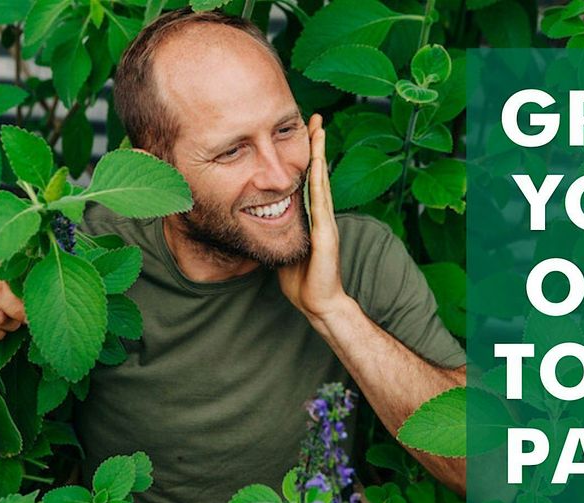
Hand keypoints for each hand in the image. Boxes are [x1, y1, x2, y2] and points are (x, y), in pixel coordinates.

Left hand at [278, 114, 352, 320]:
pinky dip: (319, 183)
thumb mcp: (283, 249)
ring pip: (322, 182)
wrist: (319, 304)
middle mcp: (321, 216)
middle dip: (318, 145)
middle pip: (319, 173)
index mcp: (311, 218)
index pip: (308, 180)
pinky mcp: (325, 236)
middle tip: (316, 118)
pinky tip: (317, 166)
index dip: (306, 156)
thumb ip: (275, 232)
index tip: (303, 132)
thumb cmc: (302, 281)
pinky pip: (320, 204)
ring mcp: (325, 224)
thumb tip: (257, 220)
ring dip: (320, 156)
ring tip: (319, 131)